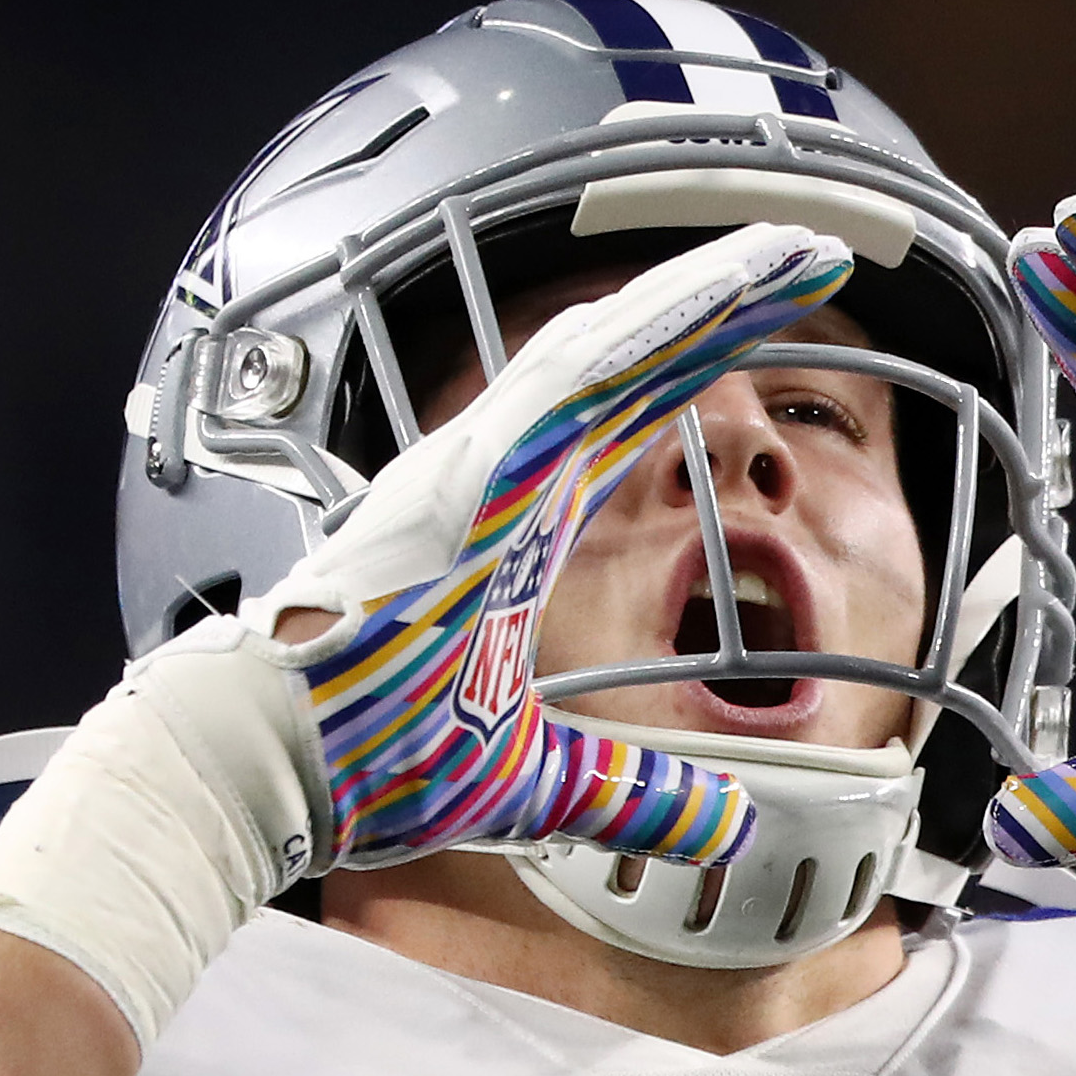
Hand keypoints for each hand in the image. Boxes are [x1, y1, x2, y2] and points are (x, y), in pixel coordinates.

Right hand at [260, 222, 854, 869]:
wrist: (267, 763)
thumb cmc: (371, 757)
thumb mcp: (540, 785)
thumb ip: (637, 796)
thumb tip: (731, 825)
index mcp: (517, 521)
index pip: (631, 419)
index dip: (700, 364)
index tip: (775, 319)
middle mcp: (499, 473)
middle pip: (632, 362)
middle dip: (723, 301)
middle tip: (808, 252)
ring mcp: (475, 463)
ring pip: (607, 349)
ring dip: (700, 296)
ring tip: (786, 250)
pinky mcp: (462, 475)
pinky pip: (565, 386)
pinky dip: (638, 338)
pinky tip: (704, 296)